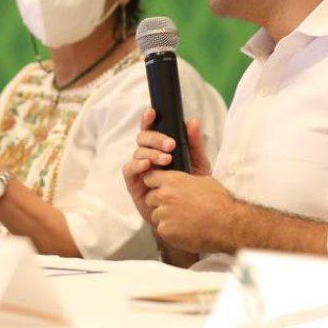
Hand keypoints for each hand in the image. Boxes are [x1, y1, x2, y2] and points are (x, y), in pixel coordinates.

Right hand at [123, 108, 210, 224]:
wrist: (189, 215)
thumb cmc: (191, 188)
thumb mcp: (198, 164)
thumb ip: (194, 144)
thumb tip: (192, 121)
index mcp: (160, 149)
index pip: (151, 130)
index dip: (148, 120)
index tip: (152, 112)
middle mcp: (147, 156)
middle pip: (143, 139)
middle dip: (156, 139)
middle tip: (171, 145)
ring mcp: (139, 169)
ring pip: (137, 152)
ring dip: (151, 152)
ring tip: (166, 159)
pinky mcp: (133, 183)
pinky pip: (129, 169)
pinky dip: (136, 165)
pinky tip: (147, 165)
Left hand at [139, 169, 238, 253]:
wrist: (227, 225)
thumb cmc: (219, 202)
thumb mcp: (202, 181)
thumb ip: (184, 180)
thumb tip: (180, 180)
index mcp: (172, 180)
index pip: (149, 178)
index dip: (154, 184)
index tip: (159, 188)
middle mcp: (164, 195)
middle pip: (150, 198)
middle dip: (159, 202)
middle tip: (175, 208)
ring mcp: (163, 214)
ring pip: (156, 215)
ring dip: (165, 218)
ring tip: (184, 220)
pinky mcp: (165, 231)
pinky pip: (162, 229)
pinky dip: (171, 231)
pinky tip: (185, 230)